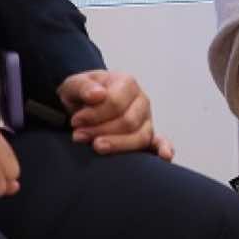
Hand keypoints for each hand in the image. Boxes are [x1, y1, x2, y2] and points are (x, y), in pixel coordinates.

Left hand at [59, 70, 173, 159]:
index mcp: (126, 83)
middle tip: (78, 136)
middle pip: (128, 122)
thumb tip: (97, 95)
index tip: (75, 121)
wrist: (82, 105)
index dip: (94, 115)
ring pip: (140, 137)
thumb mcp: (73, 85)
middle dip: (101, 131)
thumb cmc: (81, 95)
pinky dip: (164, 148)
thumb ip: (82, 87)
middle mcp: (141, 101)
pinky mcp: (147, 136)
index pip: (116, 102)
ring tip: (96, 146)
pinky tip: (165, 156)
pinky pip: (159, 142)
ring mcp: (146, 120)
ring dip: (117, 145)